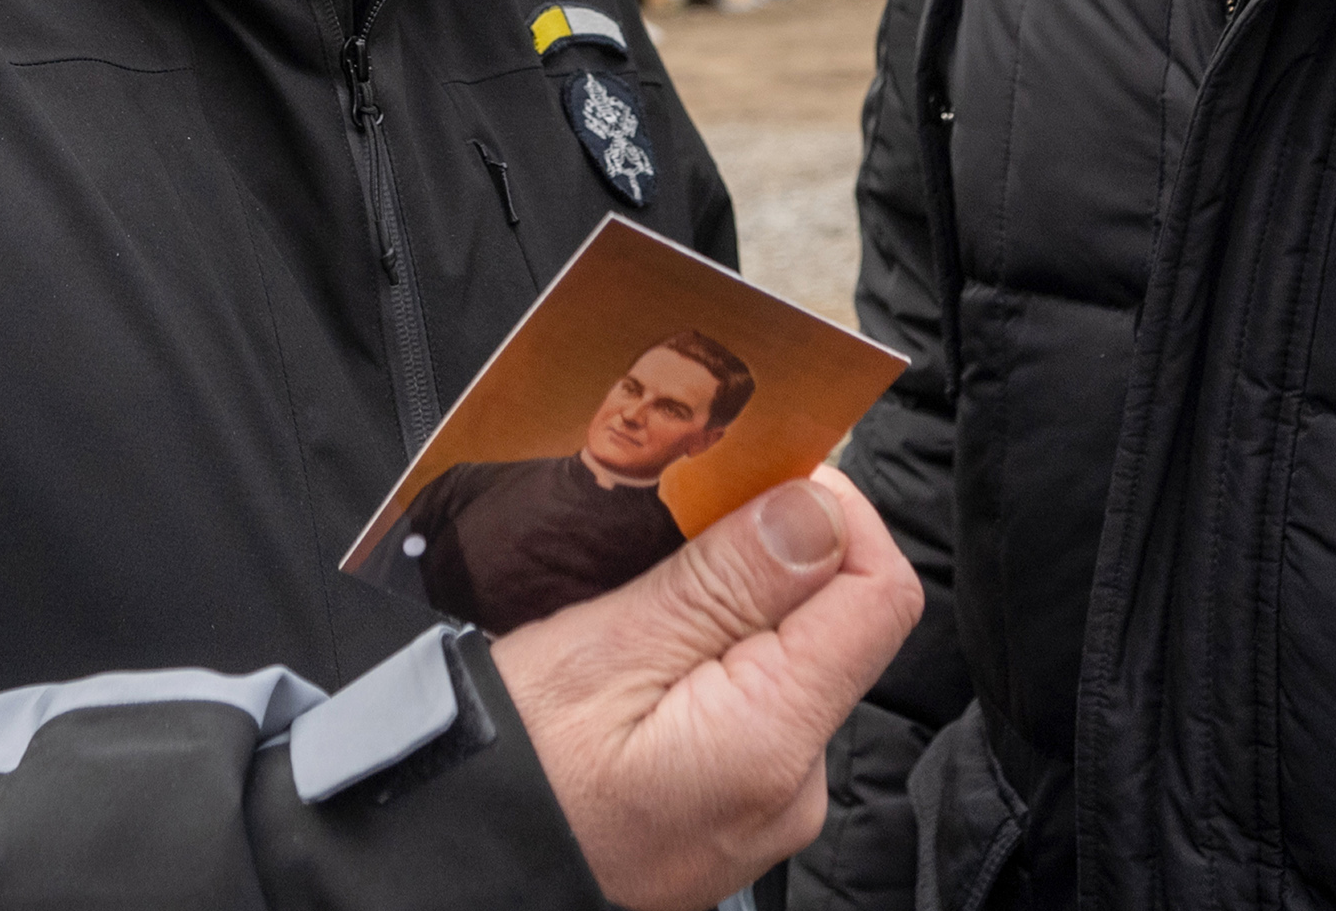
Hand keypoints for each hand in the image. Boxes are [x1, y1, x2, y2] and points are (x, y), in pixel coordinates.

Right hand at [491, 468, 922, 910]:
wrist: (453, 862)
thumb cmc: (505, 767)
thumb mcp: (601, 649)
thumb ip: (724, 582)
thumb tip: (819, 507)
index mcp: (773, 741)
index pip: (882, 593)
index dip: (838, 512)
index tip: (763, 475)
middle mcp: (794, 786)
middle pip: (837, 623)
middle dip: (771, 557)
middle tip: (673, 530)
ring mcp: (767, 806)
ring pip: (790, 661)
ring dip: (735, 607)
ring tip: (643, 597)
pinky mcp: (736, 809)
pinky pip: (754, 709)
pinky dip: (714, 661)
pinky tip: (645, 653)